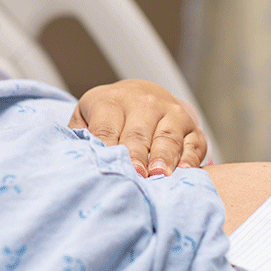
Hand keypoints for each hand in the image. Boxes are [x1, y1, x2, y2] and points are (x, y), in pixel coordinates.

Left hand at [68, 79, 207, 175]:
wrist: (140, 95)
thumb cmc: (107, 115)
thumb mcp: (86, 117)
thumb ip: (80, 137)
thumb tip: (76, 160)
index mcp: (112, 101)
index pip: (106, 129)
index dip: (107, 149)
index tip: (108, 166)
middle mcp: (144, 103)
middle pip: (138, 133)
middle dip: (136, 155)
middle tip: (136, 175)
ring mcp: (171, 113)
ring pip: (167, 137)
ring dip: (164, 157)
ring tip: (159, 174)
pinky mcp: (192, 128)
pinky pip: (194, 144)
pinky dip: (190, 158)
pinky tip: (184, 172)